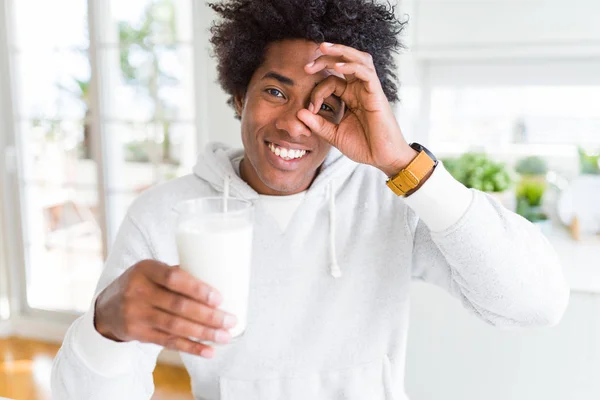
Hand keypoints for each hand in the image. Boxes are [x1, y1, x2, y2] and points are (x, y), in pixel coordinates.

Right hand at [94, 260, 236, 357]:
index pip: (173, 277)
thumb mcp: (152, 271)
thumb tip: (219, 280)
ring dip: (204, 333)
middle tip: (230, 321)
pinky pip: (168, 342)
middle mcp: (138, 291)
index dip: (197, 289)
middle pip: (178, 305)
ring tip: (225, 336)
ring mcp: (136, 314)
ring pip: (175, 326)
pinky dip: (191, 347)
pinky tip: (208, 350)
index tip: (219, 298)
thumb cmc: (142, 284)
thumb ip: (178, 274)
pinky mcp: (138, 334)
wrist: (107, 307)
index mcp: (146, 269)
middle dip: (208, 316)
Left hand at [297, 42, 416, 176]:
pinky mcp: (377, 94)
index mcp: (349, 96)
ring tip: (323, 49)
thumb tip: (299, 113)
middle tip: (307, 65)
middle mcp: (359, 89)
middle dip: (325, 58)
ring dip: (340, 51)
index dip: (317, 91)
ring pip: (357, 59)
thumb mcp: (334, 135)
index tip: (310, 109)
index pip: (331, 82)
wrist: (382, 158)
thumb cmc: (363, 146)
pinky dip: (352, 66)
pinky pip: (366, 73)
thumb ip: (318, 124)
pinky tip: (338, 67)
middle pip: (344, 62)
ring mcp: (369, 89)